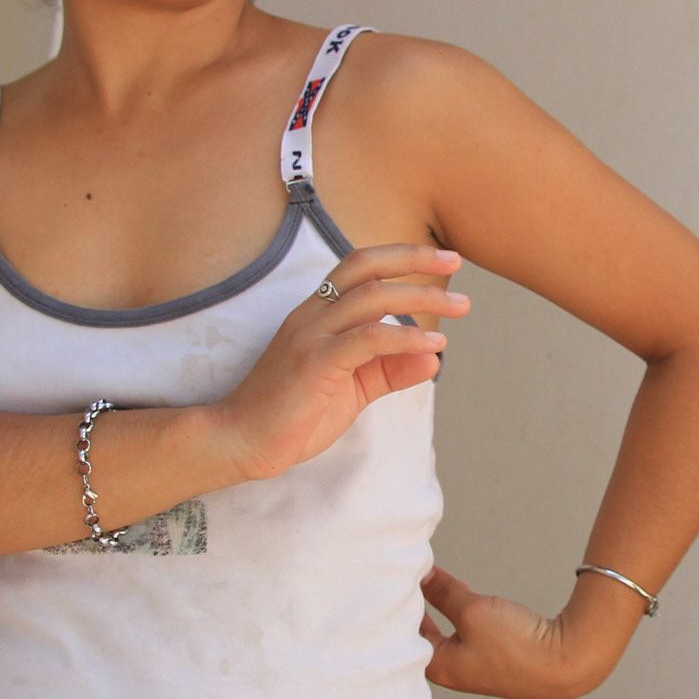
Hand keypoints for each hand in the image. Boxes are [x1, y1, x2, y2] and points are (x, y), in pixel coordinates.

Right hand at [211, 243, 469, 480]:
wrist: (239, 441)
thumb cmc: (291, 415)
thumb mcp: (351, 390)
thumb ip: (389, 370)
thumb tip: (434, 357)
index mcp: (316, 314)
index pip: (359, 267)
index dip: (401, 257)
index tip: (442, 260)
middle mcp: (312, 315)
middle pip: (366, 267)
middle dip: (414, 259)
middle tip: (456, 262)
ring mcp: (311, 336)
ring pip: (372, 297)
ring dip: (421, 297)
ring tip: (459, 307)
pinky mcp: (314, 364)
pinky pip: (367, 339)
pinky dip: (405, 336)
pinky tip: (433, 344)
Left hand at [418, 565, 622, 698]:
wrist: (566, 661)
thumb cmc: (515, 643)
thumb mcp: (472, 610)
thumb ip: (443, 591)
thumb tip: (421, 574)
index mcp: (438, 667)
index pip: (404, 632)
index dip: (398, 603)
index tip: (392, 576)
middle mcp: (451, 671)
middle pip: (421, 632)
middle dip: (414, 603)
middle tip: (402, 574)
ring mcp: (472, 665)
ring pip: (443, 628)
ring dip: (437, 604)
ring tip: (425, 577)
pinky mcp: (492, 656)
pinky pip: (463, 629)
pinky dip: (456, 610)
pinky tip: (456, 592)